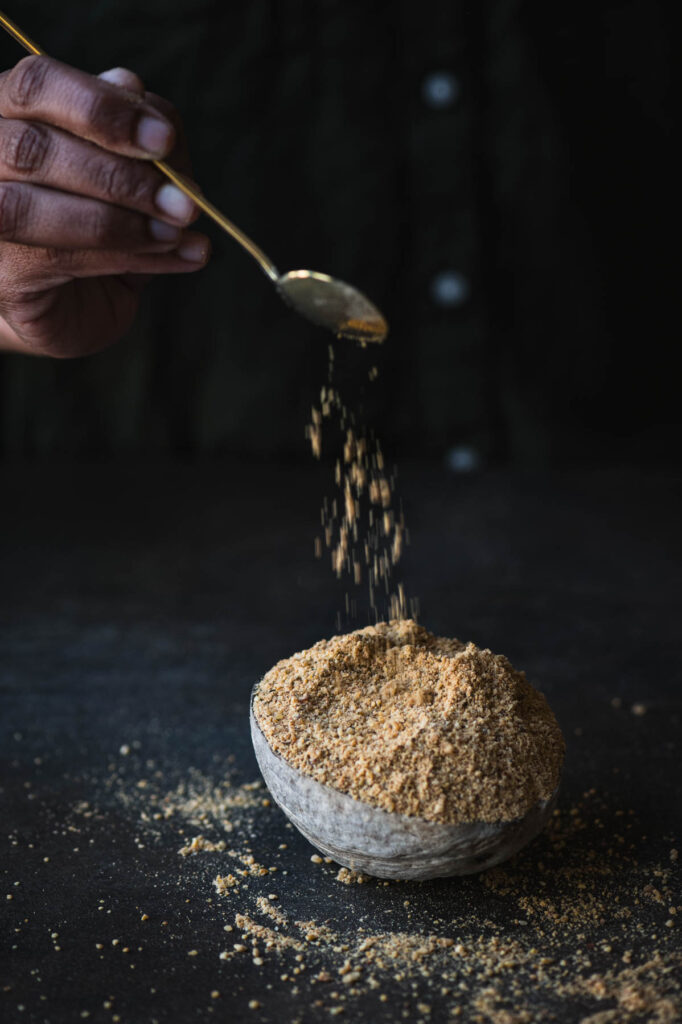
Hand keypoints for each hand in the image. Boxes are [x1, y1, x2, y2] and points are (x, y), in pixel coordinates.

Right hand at [0, 56, 209, 357]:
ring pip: (33, 208)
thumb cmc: (102, 224)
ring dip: (123, 222)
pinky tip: (176, 255)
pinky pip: (60, 259)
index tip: (164, 139)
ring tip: (179, 231)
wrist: (75, 304)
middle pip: (32, 149)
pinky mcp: (2, 274)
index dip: (101, 107)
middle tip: (185, 202)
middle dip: (120, 176)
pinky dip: (129, 256)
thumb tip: (134, 88)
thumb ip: (130, 131)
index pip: (36, 84)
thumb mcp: (128, 167)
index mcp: (9, 110)